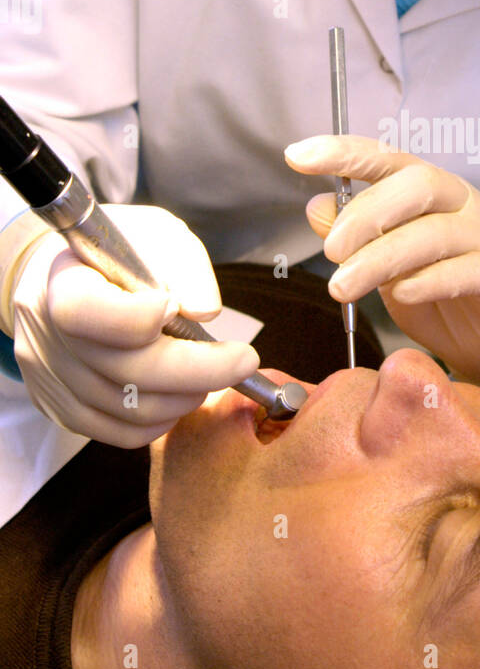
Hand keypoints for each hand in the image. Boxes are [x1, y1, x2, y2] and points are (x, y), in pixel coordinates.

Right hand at [6, 205, 259, 446]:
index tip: (178, 308)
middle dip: (199, 370)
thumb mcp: (157, 235)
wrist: (68, 277)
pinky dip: (164, 419)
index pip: (86, 314)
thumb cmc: (120, 252)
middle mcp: (49, 338)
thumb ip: (183, 267)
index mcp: (64, 283)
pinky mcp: (64, 410)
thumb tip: (205, 311)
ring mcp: (53, 380)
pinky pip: (122, 433)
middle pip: (126, 372)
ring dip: (187, 396)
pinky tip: (182, 392)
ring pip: (130, 411)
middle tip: (242, 361)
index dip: (137, 319)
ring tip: (211, 371)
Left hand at [284, 135, 479, 401]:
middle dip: (365, 214)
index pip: (388, 158)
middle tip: (331, 251)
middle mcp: (461, 203)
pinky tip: (401, 293)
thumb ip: (356, 237)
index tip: (298, 156)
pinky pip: (469, 271)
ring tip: (344, 286)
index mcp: (430, 191)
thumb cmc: (438, 295)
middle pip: (417, 185)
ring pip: (436, 232)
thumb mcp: (385, 266)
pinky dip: (431, 280)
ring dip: (382, 257)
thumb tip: (315, 206)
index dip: (345, 153)